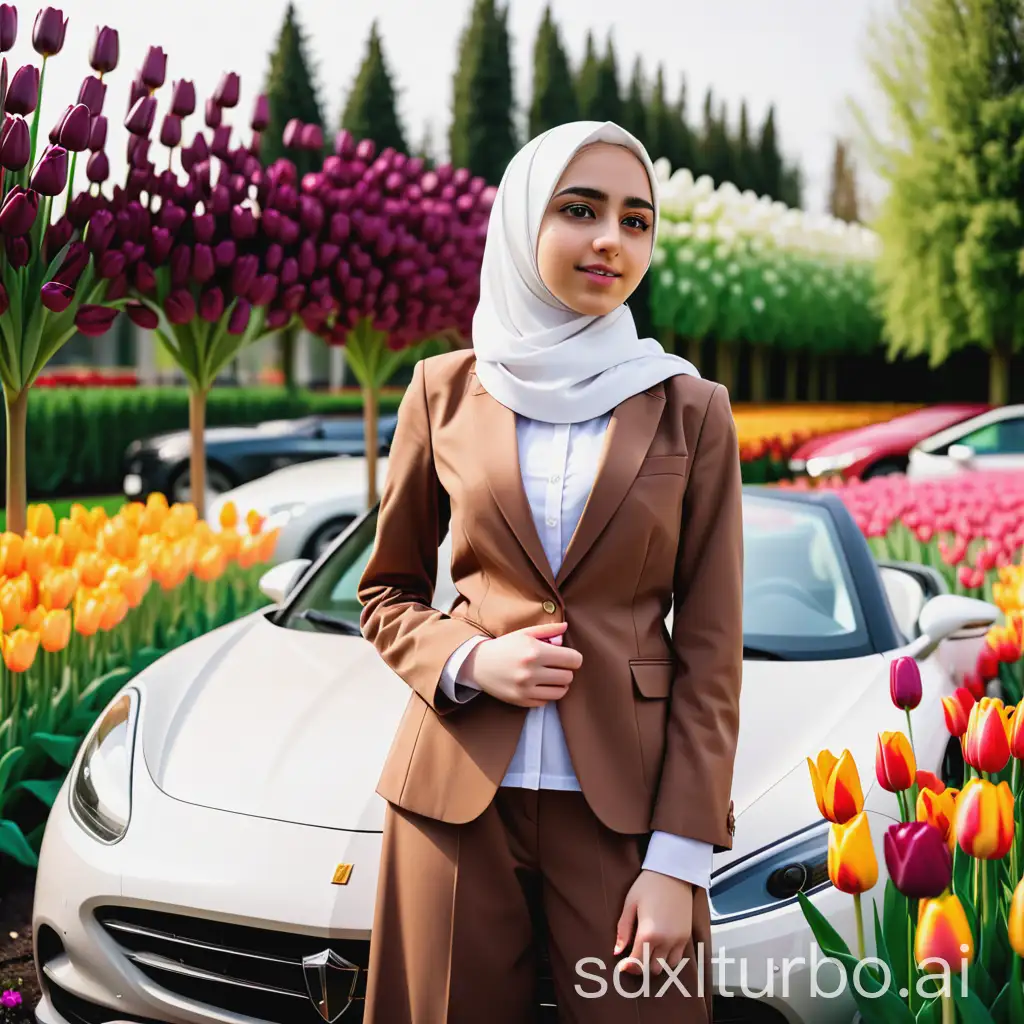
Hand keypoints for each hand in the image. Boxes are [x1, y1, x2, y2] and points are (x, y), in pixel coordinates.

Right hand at [461, 621, 581, 707]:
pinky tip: (539, 686)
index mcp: (535, 651)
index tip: (568, 658)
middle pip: (568, 676)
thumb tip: (567, 627)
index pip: (572, 659)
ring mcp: (526, 688)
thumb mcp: (525, 633)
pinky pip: (546, 701)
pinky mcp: (521, 700)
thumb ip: (548, 629)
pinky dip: (546, 694)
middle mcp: (531, 671)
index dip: (574, 658)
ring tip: (551, 677)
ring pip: (561, 691)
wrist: (479, 664)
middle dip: (566, 671)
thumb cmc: (505, 646)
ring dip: (559, 684)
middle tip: (556, 667)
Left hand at [614, 870, 693, 975]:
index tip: (623, 965)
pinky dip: (668, 958)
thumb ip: (623, 930)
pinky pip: (678, 958)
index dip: (628, 967)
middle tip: (634, 956)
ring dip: (656, 963)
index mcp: (648, 934)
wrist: (673, 873)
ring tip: (648, 952)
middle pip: (652, 968)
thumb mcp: (630, 904)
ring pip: (666, 966)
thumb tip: (616, 951)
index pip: (637, 962)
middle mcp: (665, 941)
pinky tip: (661, 947)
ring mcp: (678, 940)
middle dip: (642, 965)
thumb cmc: (648, 885)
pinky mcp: (686, 936)